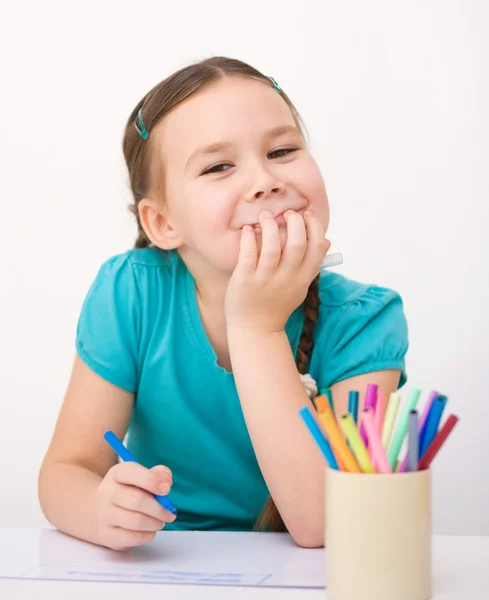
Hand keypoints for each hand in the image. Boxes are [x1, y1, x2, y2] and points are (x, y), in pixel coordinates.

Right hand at [96, 462, 175, 550]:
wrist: (108, 510)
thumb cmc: (132, 490)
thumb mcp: (144, 475)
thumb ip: (159, 474)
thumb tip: (166, 482)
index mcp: (117, 473)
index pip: (132, 472)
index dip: (152, 480)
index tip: (167, 489)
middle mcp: (106, 492)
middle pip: (136, 500)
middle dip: (159, 509)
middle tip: (170, 514)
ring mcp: (103, 514)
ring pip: (135, 521)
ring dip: (155, 523)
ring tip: (161, 522)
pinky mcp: (106, 534)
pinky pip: (131, 538)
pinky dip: (147, 535)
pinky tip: (150, 531)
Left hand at [225, 209, 329, 332]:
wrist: (256, 330)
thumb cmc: (277, 304)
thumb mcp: (299, 287)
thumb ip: (311, 265)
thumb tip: (327, 241)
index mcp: (303, 278)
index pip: (317, 247)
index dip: (314, 226)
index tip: (306, 214)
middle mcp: (287, 278)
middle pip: (297, 243)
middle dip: (294, 221)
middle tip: (287, 213)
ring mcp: (265, 279)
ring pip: (272, 245)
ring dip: (270, 224)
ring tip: (266, 215)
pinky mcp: (245, 280)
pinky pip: (248, 253)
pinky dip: (249, 237)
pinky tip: (249, 229)